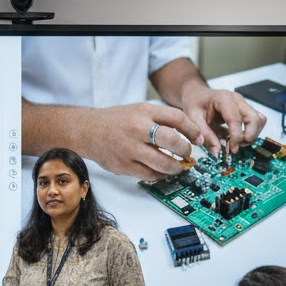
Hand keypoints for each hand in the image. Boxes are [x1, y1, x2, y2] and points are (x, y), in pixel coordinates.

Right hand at [82, 103, 204, 179]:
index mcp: (144, 112)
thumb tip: (187, 134)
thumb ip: (160, 120)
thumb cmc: (116, 121)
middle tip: (188, 154)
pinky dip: (159, 174)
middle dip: (185, 151)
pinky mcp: (124, 165)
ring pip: (163, 163)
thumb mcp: (139, 111)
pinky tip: (161, 171)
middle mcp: (137, 129)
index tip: (197, 138)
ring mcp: (130, 149)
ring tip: (179, 166)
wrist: (87, 131)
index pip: (177, 119)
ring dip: (176, 167)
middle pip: (172, 141)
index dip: (192, 130)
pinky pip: (149, 174)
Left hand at [178, 84, 266, 155]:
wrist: (197, 95)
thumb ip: (205, 135)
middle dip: (248, 136)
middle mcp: (237, 99)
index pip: (236, 119)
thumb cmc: (195, 104)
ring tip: (237, 142)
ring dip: (252, 135)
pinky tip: (239, 138)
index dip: (236, 136)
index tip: (232, 149)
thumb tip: (217, 153)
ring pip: (259, 120)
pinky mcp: (246, 109)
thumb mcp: (193, 119)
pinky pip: (257, 121)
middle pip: (254, 118)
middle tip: (235, 147)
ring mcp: (243, 104)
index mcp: (223, 98)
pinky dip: (252, 132)